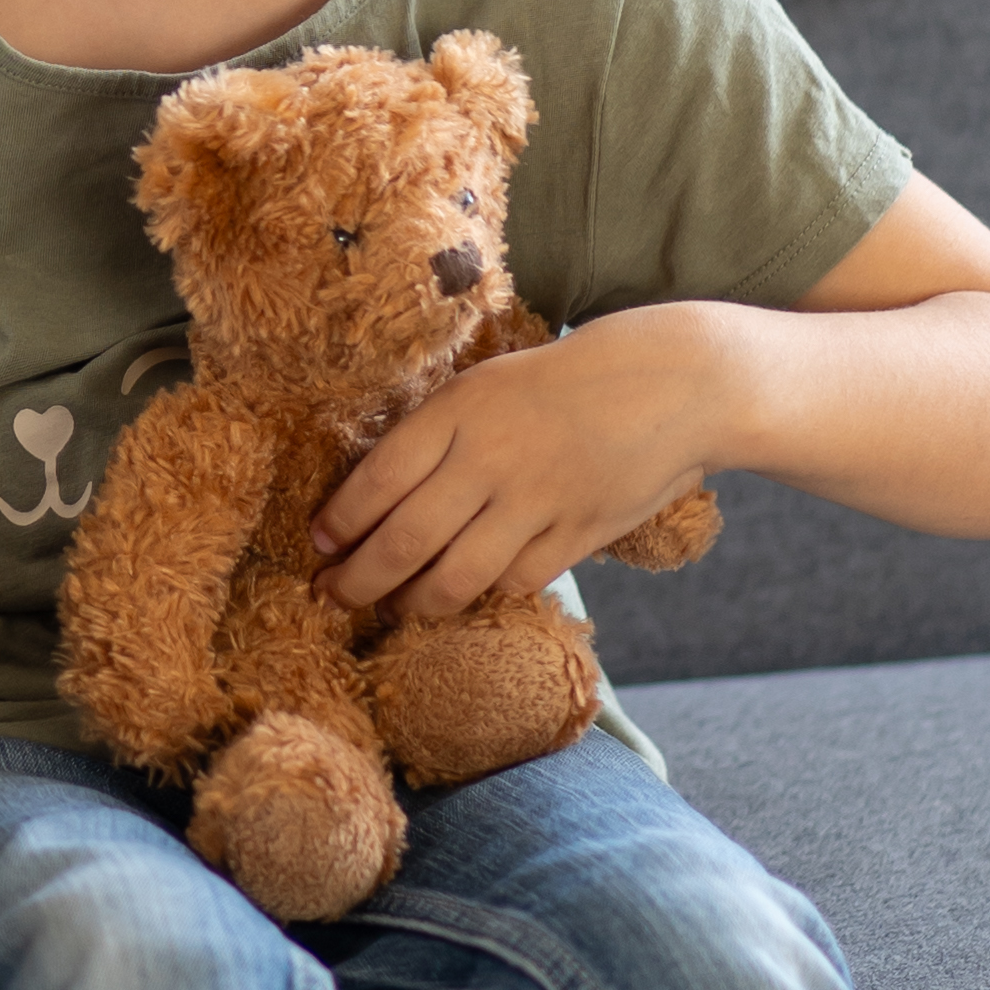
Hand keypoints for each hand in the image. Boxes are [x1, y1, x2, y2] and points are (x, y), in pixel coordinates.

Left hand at [314, 311, 728, 629]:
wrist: (670, 382)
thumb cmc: (562, 382)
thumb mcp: (487, 384)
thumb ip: (434, 434)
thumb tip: (368, 497)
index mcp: (459, 411)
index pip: (376, 480)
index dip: (339, 522)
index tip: (319, 544)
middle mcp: (491, 458)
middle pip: (403, 541)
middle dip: (356, 580)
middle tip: (332, 594)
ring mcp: (536, 502)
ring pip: (452, 579)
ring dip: (410, 604)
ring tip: (390, 606)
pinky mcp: (576, 535)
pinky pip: (511, 583)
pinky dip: (480, 596)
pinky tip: (461, 595)